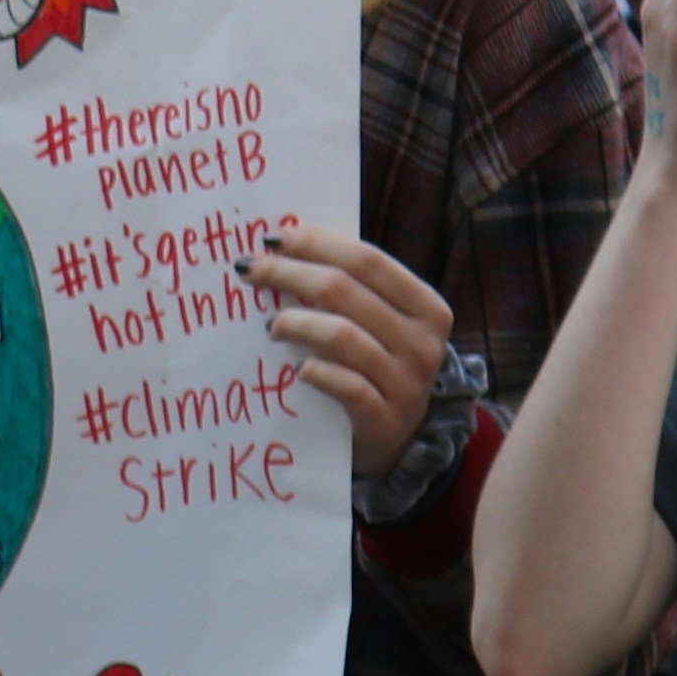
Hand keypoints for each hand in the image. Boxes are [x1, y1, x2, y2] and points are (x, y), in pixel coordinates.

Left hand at [246, 213, 456, 470]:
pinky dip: (315, 372)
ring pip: (340, 335)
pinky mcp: (384, 419)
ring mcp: (407, 384)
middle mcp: (423, 343)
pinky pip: (345, 386)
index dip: (316, 243)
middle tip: (249, 270)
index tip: (271, 238)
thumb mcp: (378, 322)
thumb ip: (350, 286)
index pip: (367, 260)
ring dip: (293, 323)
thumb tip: (283, 242)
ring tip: (269, 325)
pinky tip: (296, 369)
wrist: (397, 438)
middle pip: (343, 290)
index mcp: (427, 306)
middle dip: (287, 273)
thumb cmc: (374, 363)